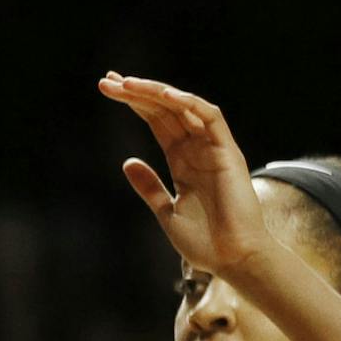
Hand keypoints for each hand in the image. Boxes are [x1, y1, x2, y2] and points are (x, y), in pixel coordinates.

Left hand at [97, 73, 277, 278]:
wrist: (232, 260)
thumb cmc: (205, 241)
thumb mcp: (166, 211)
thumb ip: (149, 187)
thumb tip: (127, 162)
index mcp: (182, 160)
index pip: (156, 121)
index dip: (134, 103)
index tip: (107, 89)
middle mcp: (197, 148)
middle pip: (165, 109)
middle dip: (137, 92)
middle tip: (108, 81)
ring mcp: (213, 148)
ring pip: (184, 107)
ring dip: (156, 92)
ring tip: (127, 83)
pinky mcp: (228, 152)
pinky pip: (211, 118)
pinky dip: (189, 103)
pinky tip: (165, 95)